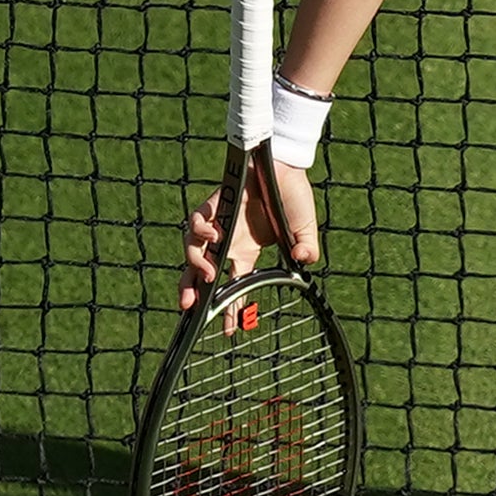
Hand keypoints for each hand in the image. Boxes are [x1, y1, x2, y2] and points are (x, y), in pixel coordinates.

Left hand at [177, 157, 321, 310]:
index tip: (229, 330)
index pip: (232, 286)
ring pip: (192, 250)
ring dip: (196, 264)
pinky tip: (214, 236)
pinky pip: (196, 221)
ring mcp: (218, 224)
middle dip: (191, 291)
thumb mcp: (304, 229)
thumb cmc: (293, 195)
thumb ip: (306, 248)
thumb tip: (304, 262)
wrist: (284, 164)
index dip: (229, 308)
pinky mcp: (212, 205)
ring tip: (208, 273)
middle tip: (189, 308)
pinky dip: (200, 231)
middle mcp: (227, 242)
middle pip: (200, 272)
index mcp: (246, 252)